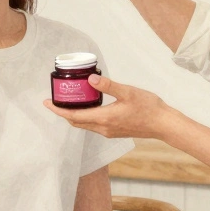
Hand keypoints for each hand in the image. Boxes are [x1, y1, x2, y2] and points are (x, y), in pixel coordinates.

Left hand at [44, 74, 172, 139]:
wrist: (163, 124)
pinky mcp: (114, 131)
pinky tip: (88, 107)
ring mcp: (109, 132)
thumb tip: (91, 78)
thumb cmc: (148, 107)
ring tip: (68, 102)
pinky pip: (93, 125)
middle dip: (63, 113)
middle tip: (54, 101)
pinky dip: (85, 117)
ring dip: (74, 115)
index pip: (74, 116)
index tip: (46, 103)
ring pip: (85, 125)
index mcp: (104, 118)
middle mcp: (103, 128)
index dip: (58, 110)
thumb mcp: (128, 92)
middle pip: (76, 122)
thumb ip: (108, 85)